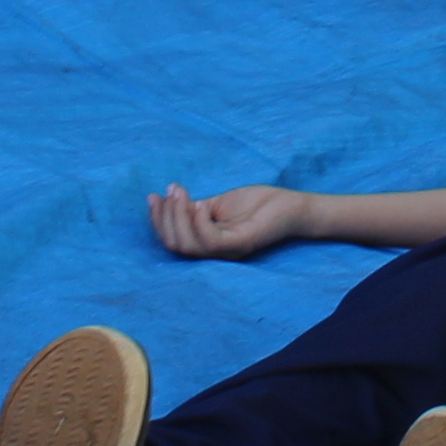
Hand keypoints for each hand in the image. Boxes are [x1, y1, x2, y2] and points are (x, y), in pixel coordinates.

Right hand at [150, 181, 313, 260]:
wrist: (292, 206)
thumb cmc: (258, 204)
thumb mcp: (219, 203)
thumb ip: (196, 207)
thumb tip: (171, 201)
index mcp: (208, 244)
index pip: (172, 241)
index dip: (157, 220)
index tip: (153, 196)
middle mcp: (215, 253)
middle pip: (175, 245)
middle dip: (164, 217)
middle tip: (169, 192)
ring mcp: (227, 251)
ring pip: (187, 245)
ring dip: (177, 216)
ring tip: (180, 193)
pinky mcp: (240, 244)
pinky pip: (209, 240)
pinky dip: (198, 221)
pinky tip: (199, 204)